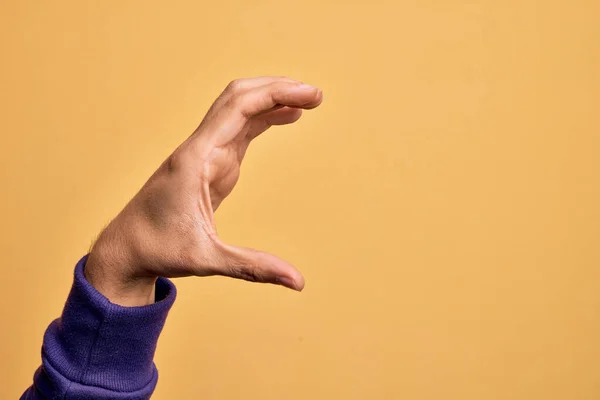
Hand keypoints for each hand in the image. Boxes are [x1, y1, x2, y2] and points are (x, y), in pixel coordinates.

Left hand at [85, 77, 322, 305]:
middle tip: (315, 94)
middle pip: (239, 97)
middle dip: (277, 88)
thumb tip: (298, 282)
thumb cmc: (158, 249)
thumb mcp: (206, 259)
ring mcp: (204, 153)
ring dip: (272, 98)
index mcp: (196, 159)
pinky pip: (240, 129)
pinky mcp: (210, 163)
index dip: (276, 94)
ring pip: (239, 108)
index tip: (310, 95)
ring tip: (308, 99)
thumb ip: (253, 267)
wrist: (125, 249)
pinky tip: (285, 116)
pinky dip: (264, 118)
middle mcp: (200, 148)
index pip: (238, 109)